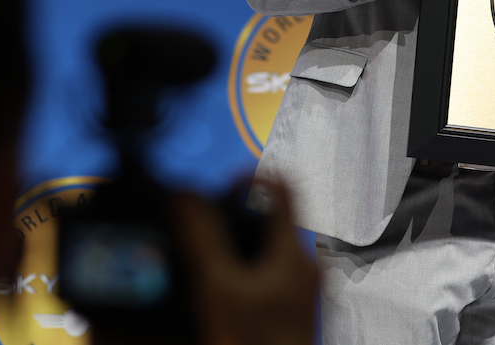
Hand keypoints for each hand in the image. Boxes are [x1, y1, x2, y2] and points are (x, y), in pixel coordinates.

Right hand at [172, 180, 319, 344]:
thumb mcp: (218, 287)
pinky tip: (222, 299)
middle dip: (235, 223)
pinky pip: (269, 285)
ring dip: (238, 254)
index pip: (282, 186)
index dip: (249, 176)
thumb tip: (187, 197)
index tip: (221, 187)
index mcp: (294, 253)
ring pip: (269, 256)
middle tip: (204, 232)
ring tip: (206, 268)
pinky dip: (245, 282)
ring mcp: (303, 295)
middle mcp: (307, 270)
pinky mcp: (294, 318)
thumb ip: (202, 237)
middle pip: (272, 223)